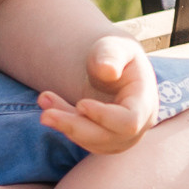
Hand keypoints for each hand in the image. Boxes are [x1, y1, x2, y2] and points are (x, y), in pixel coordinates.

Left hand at [36, 34, 159, 155]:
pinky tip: (51, 107)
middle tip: (45, 114)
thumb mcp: (113, 46)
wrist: (109, 65)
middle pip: (108, 137)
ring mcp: (123, 136)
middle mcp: (138, 124)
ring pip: (93, 142)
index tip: (81, 104)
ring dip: (66, 125)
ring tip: (44, 99)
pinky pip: (85, 140)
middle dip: (75, 126)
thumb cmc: (113, 54)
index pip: (129, 121)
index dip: (104, 117)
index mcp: (144, 100)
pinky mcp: (106, 141)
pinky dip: (65, 126)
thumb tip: (107, 71)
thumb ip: (111, 55)